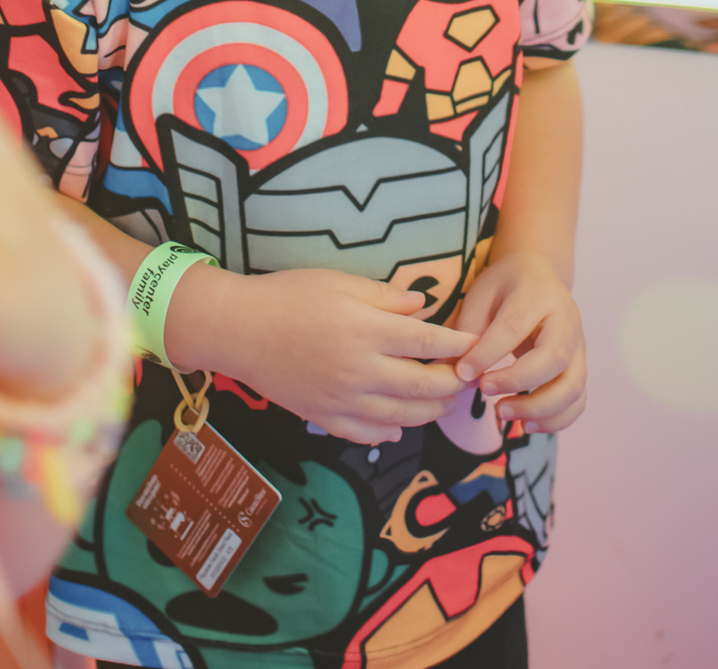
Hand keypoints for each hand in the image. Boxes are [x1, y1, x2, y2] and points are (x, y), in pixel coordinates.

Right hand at [167, 264, 477, 446]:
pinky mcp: (325, 418)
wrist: (240, 330)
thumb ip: (386, 297)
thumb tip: (423, 307)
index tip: (476, 343)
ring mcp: (343, 400)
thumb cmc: (290, 295)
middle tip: (466, 376)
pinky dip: (391, 432)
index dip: (459, 344)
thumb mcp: (340, 283)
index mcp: (368, 331)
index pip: (429, 343)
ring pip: (404, 417)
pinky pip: (368, 434)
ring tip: (443, 401)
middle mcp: (361, 371)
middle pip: (424, 387)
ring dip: (431, 411)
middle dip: (453, 384)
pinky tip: (399, 426)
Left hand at [455, 251, 586, 433]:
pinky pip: (578, 400)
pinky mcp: (580, 366)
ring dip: (539, 408)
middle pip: (554, 358)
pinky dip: (556, 420)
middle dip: (518, 382)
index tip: (463, 373)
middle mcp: (566, 320)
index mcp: (537, 294)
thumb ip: (468, 331)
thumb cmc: (504, 287)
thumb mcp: (481, 295)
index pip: (514, 327)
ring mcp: (579, 345)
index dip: (488, 354)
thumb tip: (451, 373)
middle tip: (484, 391)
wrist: (539, 275)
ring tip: (502, 413)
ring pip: (572, 385)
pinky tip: (526, 425)